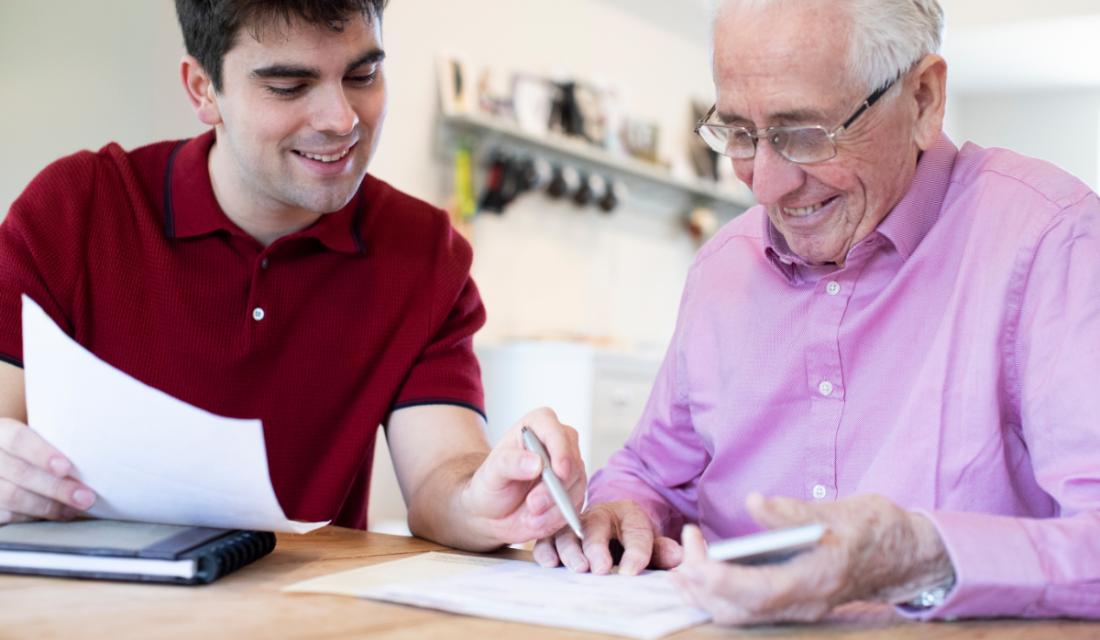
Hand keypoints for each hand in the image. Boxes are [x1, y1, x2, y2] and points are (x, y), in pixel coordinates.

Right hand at [0, 417, 95, 522]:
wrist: (3, 460)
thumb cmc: (29, 449)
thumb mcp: (36, 436)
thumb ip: (55, 441)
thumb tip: (98, 454)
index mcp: (0, 431)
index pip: (18, 439)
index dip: (41, 453)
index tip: (66, 467)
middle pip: (19, 472)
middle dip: (56, 488)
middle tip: (85, 497)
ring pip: (11, 497)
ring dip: (49, 506)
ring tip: (75, 509)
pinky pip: (6, 515)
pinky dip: (33, 516)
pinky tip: (55, 514)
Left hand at [460, 408, 584, 545]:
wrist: (492, 512)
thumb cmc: (490, 484)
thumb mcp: (491, 473)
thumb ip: (510, 463)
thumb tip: (536, 463)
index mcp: (539, 425)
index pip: (556, 431)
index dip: (561, 451)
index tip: (558, 473)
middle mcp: (559, 443)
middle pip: (572, 461)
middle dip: (555, 488)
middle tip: (533, 505)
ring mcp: (569, 468)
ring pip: (577, 485)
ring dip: (555, 506)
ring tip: (530, 517)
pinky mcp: (573, 492)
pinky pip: (576, 505)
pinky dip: (558, 517)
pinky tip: (538, 522)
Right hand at [534, 499, 682, 573]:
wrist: (609, 526)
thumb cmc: (629, 538)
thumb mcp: (649, 543)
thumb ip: (661, 550)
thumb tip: (678, 557)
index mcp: (628, 514)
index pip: (635, 531)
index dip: (635, 551)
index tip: (633, 571)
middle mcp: (598, 515)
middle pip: (595, 527)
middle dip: (596, 547)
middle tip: (599, 567)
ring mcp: (574, 524)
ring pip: (568, 531)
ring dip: (570, 550)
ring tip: (577, 567)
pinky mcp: (555, 534)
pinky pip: (546, 538)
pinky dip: (546, 549)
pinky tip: (549, 562)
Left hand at [669, 493, 953, 625]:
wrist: (908, 556)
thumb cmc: (876, 529)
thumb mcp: (840, 511)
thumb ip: (793, 512)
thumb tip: (755, 503)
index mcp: (818, 579)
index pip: (760, 592)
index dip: (722, 581)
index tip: (696, 559)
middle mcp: (806, 603)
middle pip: (742, 611)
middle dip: (704, 587)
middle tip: (684, 551)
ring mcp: (800, 609)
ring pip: (742, 616)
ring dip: (706, 595)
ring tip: (680, 568)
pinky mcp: (794, 604)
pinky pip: (749, 611)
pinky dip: (720, 597)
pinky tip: (702, 576)